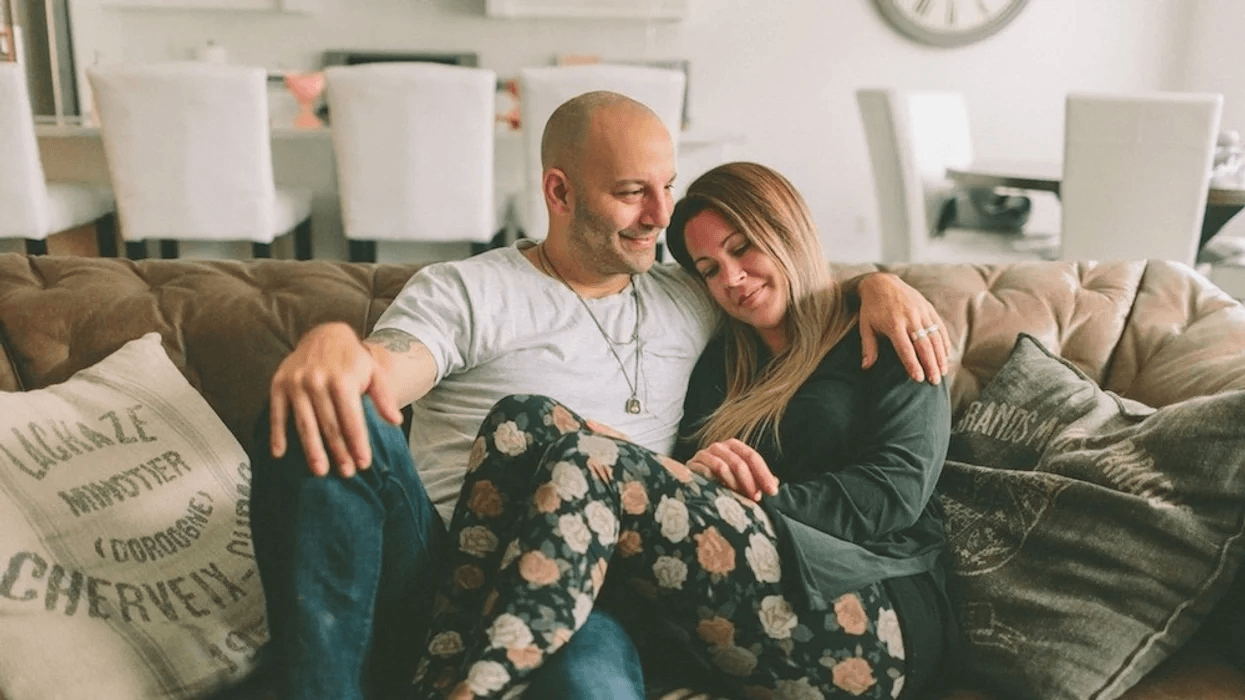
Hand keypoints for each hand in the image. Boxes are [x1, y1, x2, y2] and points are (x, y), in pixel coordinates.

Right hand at [269, 322, 401, 477]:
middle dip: (339, 451)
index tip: (363, 464)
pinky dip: (277, 434)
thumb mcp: (373, 372)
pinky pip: (278, 413)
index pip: (352, 419)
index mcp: (343, 379)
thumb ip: (384, 396)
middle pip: (330, 425)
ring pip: (305, 423)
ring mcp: (296, 383)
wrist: (325, 335)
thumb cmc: (352, 360)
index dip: (357, 443)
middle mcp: (318, 381)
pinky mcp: (279, 384)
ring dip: (312, 449)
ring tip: (320, 471)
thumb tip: (396, 421)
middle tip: (346, 473)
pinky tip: (279, 454)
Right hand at [685, 439, 778, 500]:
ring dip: (734, 484)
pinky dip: (716, 483)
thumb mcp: (741, 479)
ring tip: (740, 498)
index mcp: (734, 446)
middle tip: (757, 498)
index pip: (752, 456)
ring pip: (723, 467)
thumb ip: (757, 480)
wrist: (691, 481)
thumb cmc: (720, 481)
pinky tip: (721, 493)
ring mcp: (704, 454)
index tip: (772, 491)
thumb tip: (775, 485)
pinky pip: (705, 472)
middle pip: (739, 462)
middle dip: (750, 482)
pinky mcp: (692, 464)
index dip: (764, 474)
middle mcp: (719, 447)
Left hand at [856, 272, 949, 383]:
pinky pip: (939, 326)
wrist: (882, 282)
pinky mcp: (928, 308)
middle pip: (924, 345)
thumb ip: (868, 347)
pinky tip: (946, 355)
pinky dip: (944, 341)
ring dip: (940, 356)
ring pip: (935, 337)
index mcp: (893, 324)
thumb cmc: (871, 308)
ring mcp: (921, 312)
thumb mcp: (865, 326)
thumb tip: (866, 367)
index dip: (913, 364)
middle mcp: (910, 318)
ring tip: (942, 372)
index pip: (905, 348)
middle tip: (935, 381)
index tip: (919, 379)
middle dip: (931, 365)